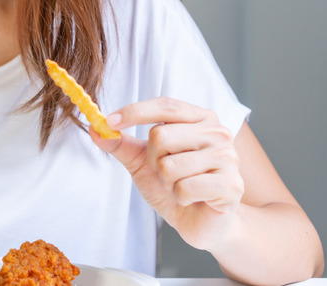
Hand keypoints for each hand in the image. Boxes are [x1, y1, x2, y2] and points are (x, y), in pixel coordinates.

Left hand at [92, 97, 243, 251]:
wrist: (201, 221)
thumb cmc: (175, 185)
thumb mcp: (142, 162)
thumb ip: (121, 144)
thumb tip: (94, 128)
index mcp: (199, 118)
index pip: (165, 106)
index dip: (135, 112)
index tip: (109, 122)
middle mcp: (218, 132)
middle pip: (161, 136)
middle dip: (153, 161)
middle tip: (166, 173)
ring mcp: (228, 158)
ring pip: (170, 166)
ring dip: (167, 182)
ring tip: (181, 186)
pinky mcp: (232, 186)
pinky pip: (185, 188)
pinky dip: (180, 197)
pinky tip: (192, 199)